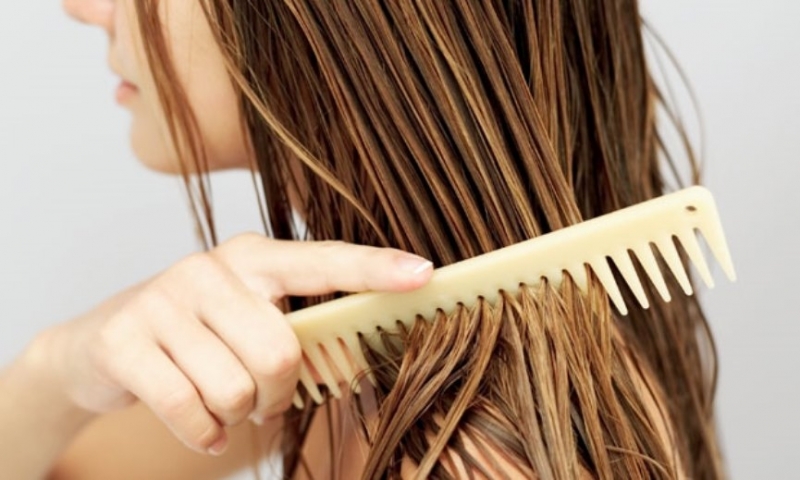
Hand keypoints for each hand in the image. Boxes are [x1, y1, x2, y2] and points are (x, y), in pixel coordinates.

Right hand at [42, 234, 432, 454]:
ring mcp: (163, 299)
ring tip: (221, 403)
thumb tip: (351, 351)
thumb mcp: (244, 316)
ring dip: (236, 414)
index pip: (322, 262)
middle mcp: (210, 268)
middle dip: (277, 394)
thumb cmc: (195, 334)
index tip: (425, 274)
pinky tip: (201, 425)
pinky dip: (203, 431)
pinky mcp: (124, 338)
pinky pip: (188, 408)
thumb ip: (292, 326)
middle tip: (262, 398)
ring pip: (235, 388)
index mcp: (253, 257)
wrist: (99, 344)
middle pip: (281, 352)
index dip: (374, 269)